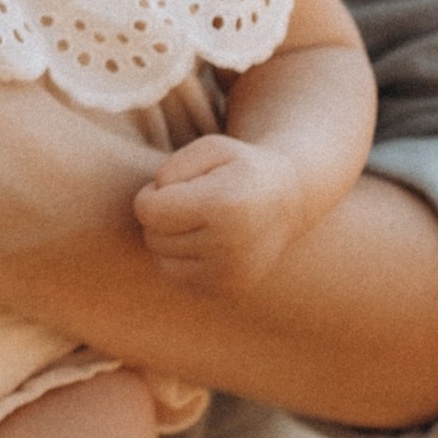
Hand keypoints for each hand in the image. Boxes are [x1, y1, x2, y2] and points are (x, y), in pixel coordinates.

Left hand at [134, 131, 335, 296]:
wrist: (289, 201)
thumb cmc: (240, 168)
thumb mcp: (210, 148)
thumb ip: (172, 169)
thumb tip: (148, 208)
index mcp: (224, 205)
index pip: (149, 211)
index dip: (150, 194)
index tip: (171, 185)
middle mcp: (229, 245)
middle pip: (154, 237)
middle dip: (160, 217)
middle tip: (186, 202)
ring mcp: (231, 273)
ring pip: (162, 261)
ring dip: (168, 240)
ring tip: (193, 220)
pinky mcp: (228, 289)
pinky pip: (178, 277)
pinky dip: (181, 258)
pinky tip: (202, 240)